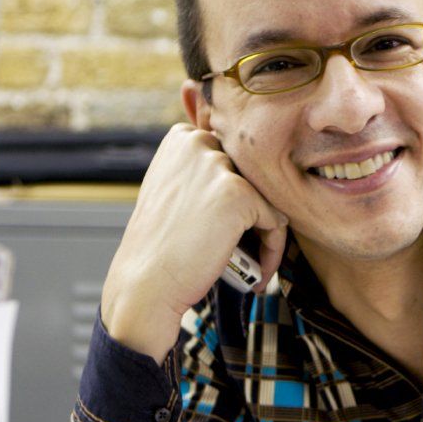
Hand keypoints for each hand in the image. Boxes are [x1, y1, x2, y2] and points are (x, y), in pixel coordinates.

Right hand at [101, 123, 287, 361]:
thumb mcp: (172, 191)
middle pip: (252, 177)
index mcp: (181, 138)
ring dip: (267, 233)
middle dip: (255, 213)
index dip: (237, 195)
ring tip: (253, 264)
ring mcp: (218, 166)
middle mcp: (198, 143)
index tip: (230, 227)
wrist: (146, 283)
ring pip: (267, 199)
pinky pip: (276, 221)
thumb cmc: (160, 247)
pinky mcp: (239, 194)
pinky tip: (257, 272)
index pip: (233, 159)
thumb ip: (200, 172)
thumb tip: (239, 173)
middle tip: (247, 249)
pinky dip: (273, 249)